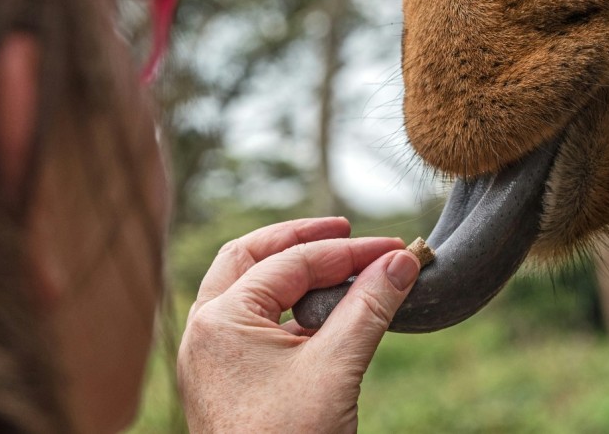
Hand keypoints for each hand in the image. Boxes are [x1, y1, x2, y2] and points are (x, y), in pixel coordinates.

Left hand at [177, 217, 420, 432]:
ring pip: (248, 288)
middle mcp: (206, 330)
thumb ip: (369, 307)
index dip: (349, 251)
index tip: (395, 249)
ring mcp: (212, 356)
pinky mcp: (226, 378)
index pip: (292, 262)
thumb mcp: (336, 368)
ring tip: (337, 263)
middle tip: (346, 231)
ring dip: (292, 271)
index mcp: (221, 319)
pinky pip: (254, 323)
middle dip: (301, 240)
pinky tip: (323, 311)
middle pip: (251, 258)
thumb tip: (402, 261)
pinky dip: (288, 307)